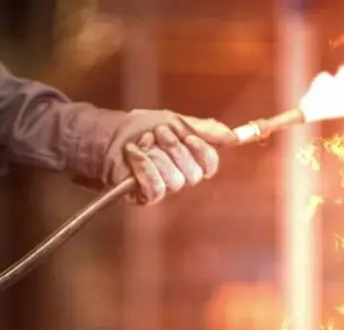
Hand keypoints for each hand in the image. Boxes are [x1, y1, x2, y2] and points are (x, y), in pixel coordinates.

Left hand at [105, 110, 238, 204]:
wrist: (110, 134)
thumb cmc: (142, 128)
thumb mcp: (177, 121)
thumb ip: (206, 129)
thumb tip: (233, 136)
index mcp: (192, 159)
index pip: (210, 164)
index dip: (202, 151)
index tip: (188, 136)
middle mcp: (181, 176)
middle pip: (193, 174)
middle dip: (174, 149)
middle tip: (159, 133)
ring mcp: (164, 187)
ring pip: (175, 181)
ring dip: (156, 156)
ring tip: (143, 143)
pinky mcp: (145, 195)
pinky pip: (155, 188)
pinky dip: (144, 167)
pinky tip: (134, 153)